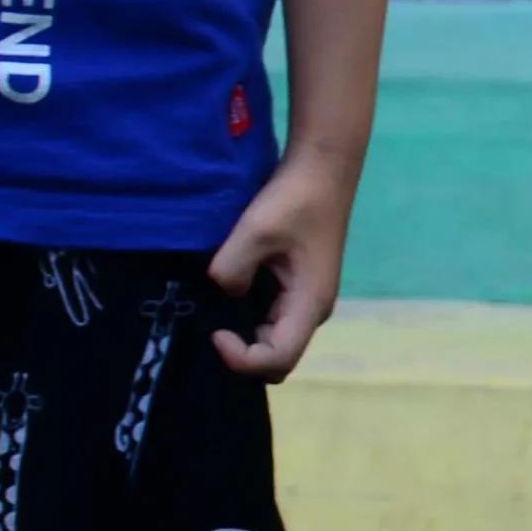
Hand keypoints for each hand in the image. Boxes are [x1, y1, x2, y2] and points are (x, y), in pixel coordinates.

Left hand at [208, 144, 357, 380]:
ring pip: (274, 343)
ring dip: (245, 340)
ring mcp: (307, 300)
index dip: (241, 358)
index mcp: (310, 303)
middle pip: (278, 360)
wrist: (321, 170)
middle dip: (243, 357)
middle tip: (210, 329)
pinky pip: (272, 322)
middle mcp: (313, 309)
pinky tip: (227, 299)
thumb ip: (229, 271)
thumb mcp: (254, 233)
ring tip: (214, 315)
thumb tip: (222, 291)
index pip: (277, 359)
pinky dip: (249, 323)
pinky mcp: (299, 288)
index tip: (214, 332)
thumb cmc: (295, 200)